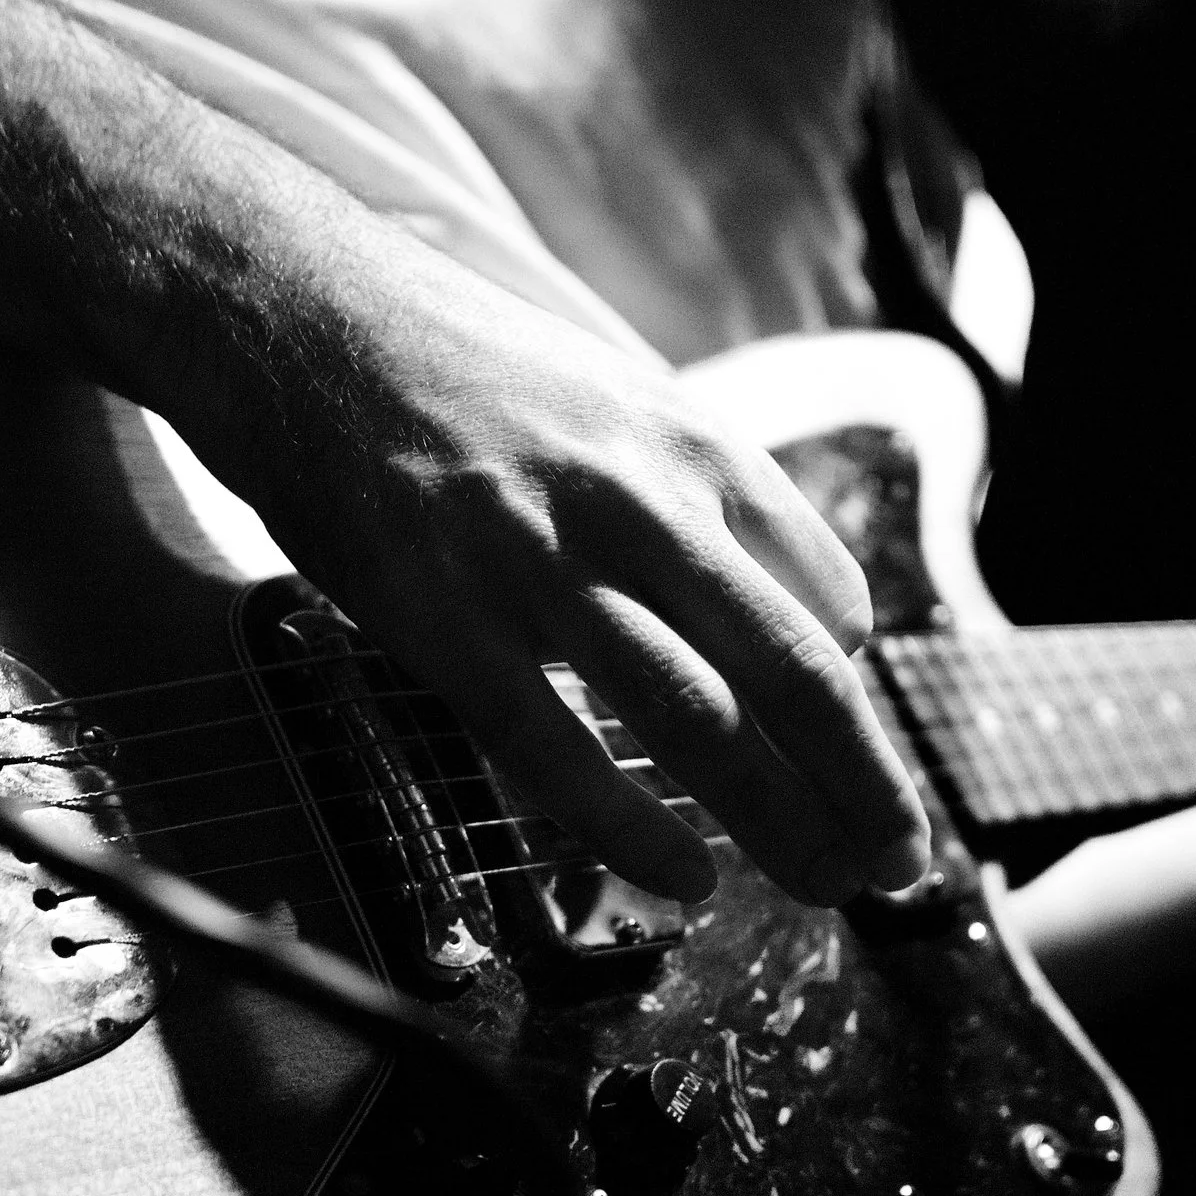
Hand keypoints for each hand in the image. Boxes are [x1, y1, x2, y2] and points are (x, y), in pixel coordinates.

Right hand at [191, 244, 929, 907]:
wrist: (294, 309)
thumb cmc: (453, 364)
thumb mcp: (613, 397)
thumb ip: (690, 497)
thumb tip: (769, 600)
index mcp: (694, 444)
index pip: (830, 600)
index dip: (850, 701)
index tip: (842, 760)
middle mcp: (640, 500)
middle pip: (797, 670)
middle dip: (865, 784)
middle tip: (901, 866)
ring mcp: (540, 560)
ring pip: (701, 719)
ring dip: (782, 820)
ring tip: (826, 886)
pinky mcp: (443, 615)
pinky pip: (556, 749)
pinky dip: (632, 829)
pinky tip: (683, 879)